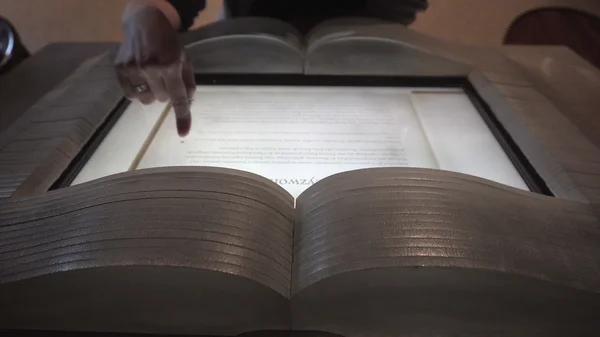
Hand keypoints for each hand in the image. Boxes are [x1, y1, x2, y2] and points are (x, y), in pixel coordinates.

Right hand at [115, 4, 194, 136]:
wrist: (144, 22)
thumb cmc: (168, 42)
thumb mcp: (185, 59)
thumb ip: (188, 82)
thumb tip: (188, 104)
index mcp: (171, 65)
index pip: (178, 97)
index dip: (182, 116)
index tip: (183, 132)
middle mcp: (152, 68)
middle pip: (163, 99)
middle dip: (166, 92)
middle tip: (164, 76)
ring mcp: (133, 68)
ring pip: (146, 100)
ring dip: (152, 93)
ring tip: (152, 77)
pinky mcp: (120, 69)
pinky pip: (130, 95)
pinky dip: (137, 92)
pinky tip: (140, 78)